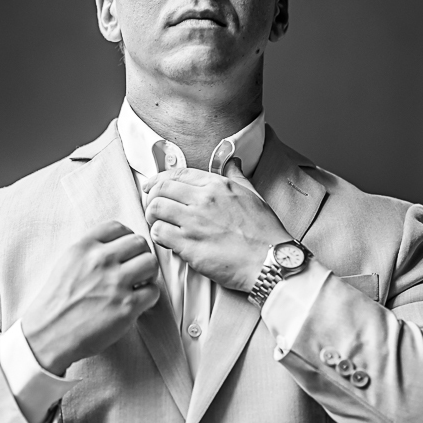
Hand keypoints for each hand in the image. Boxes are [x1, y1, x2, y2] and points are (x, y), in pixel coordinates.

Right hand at [22, 221, 159, 375]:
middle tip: (134, 269)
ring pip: (151, 263)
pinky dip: (149, 297)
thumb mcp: (67, 263)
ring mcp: (116, 283)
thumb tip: (117, 246)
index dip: (125, 238)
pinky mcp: (127, 306)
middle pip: (139, 242)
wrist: (48, 334)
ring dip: (148, 273)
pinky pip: (153, 291)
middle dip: (139, 255)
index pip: (118, 227)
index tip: (124, 252)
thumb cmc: (57, 301)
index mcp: (85, 247)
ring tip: (138, 284)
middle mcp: (101, 261)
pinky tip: (137, 302)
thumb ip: (90, 250)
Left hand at [143, 158, 291, 291]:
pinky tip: (167, 241)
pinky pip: (159, 233)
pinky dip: (158, 236)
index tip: (151, 186)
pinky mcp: (189, 245)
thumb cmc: (265, 232)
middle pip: (161, 189)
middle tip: (153, 208)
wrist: (271, 261)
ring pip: (156, 209)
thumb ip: (237, 177)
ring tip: (158, 224)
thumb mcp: (253, 196)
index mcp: (217, 185)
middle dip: (151, 197)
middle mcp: (203, 200)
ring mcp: (195, 222)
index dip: (158, 179)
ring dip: (152, 217)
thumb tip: (233, 162)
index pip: (177, 174)